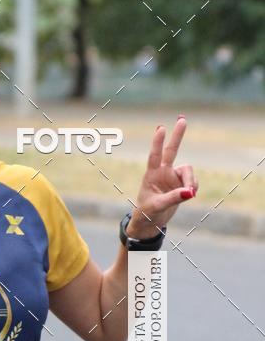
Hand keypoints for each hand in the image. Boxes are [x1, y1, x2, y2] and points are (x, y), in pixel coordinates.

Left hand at [127, 115, 198, 239]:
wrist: (150, 222)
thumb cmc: (148, 213)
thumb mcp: (158, 207)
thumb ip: (173, 198)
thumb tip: (190, 192)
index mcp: (151, 175)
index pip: (154, 156)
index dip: (157, 143)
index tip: (161, 128)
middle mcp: (162, 172)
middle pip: (171, 150)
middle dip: (177, 136)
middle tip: (182, 118)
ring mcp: (172, 177)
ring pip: (188, 170)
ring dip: (191, 181)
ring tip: (190, 194)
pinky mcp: (181, 184)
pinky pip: (192, 182)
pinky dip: (193, 187)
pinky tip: (189, 195)